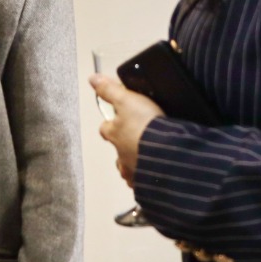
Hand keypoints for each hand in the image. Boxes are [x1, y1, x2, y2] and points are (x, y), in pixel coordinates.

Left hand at [90, 73, 163, 187]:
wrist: (167, 152)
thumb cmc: (145, 126)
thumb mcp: (127, 100)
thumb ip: (110, 90)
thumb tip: (93, 79)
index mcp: (114, 134)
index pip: (105, 128)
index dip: (110, 124)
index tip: (115, 120)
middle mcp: (120, 154)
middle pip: (116, 150)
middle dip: (123, 146)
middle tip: (136, 138)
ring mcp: (133, 170)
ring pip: (128, 167)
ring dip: (133, 162)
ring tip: (147, 157)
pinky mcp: (147, 182)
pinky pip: (143, 182)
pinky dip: (147, 178)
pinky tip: (156, 173)